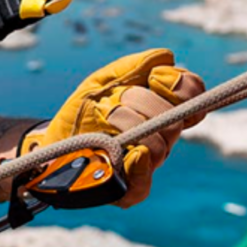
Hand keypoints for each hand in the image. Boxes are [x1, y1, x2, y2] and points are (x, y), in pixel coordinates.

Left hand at [21, 49, 205, 206]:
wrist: (54, 142)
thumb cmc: (83, 110)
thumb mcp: (101, 81)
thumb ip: (132, 66)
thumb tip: (166, 57)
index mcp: (162, 111)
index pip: (192, 97)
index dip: (182, 87)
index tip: (154, 78)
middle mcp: (160, 137)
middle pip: (173, 119)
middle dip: (139, 102)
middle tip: (112, 101)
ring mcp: (146, 164)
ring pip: (158, 146)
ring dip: (127, 124)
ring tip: (104, 119)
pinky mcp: (126, 189)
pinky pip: (143, 186)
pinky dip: (138, 168)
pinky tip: (127, 154)